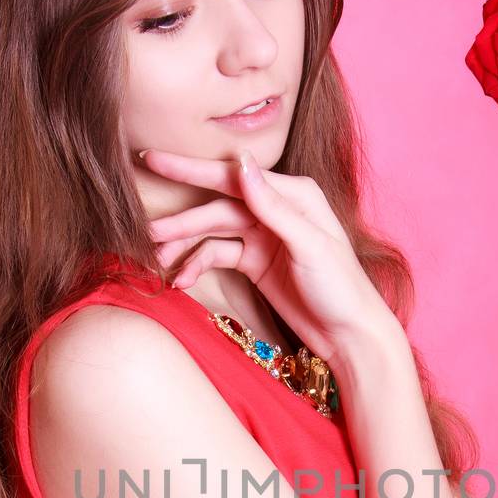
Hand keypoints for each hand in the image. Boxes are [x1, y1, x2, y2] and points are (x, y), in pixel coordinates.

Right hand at [140, 148, 393, 365]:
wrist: (350, 336)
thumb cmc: (341, 288)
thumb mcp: (309, 244)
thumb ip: (273, 205)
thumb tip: (240, 162)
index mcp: (293, 194)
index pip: (233, 175)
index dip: (190, 170)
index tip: (152, 160)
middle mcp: (275, 209)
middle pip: (216, 205)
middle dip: (181, 218)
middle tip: (147, 229)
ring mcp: (263, 236)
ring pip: (212, 232)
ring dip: (184, 244)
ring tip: (157, 258)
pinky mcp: (255, 262)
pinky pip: (218, 256)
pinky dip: (198, 266)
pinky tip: (181, 279)